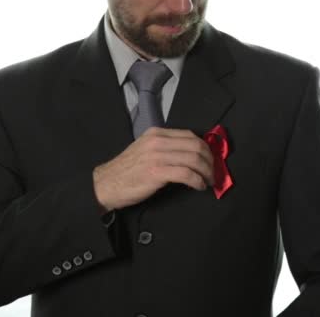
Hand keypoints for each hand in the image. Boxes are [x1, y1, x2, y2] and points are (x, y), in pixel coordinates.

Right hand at [92, 127, 214, 210]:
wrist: (106, 184)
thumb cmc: (126, 170)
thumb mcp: (145, 150)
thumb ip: (165, 148)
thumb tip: (190, 155)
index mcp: (156, 134)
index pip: (190, 135)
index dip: (205, 148)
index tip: (211, 160)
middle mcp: (158, 141)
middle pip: (196, 146)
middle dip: (210, 160)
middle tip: (213, 172)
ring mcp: (157, 156)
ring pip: (194, 159)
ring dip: (206, 172)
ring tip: (208, 181)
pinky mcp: (156, 172)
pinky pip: (186, 174)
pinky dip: (197, 180)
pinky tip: (199, 186)